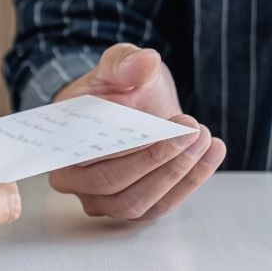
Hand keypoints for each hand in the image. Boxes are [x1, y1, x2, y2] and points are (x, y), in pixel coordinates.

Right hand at [47, 43, 225, 219]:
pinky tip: (211, 152)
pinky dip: (190, 181)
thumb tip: (143, 62)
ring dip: (175, 173)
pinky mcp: (133, 208)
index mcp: (59, 145)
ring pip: (136, 202)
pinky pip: (160, 206)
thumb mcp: (117, 65)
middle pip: (110, 184)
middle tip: (190, 129)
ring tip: (203, 139)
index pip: (85, 155)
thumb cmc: (114, 88)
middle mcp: (73, 181)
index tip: (164, 123)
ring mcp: (102, 201)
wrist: (130, 104)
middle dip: (156, 159)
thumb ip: (124, 62)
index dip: (123, 145)